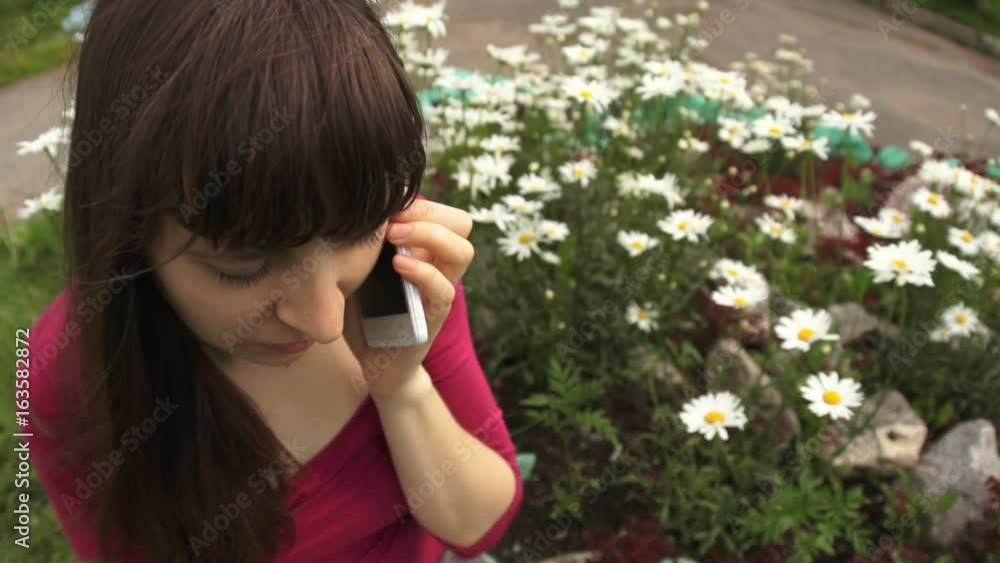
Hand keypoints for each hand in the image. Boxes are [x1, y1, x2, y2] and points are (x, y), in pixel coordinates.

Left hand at [342, 198, 474, 399]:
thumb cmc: (362, 309)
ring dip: (430, 236)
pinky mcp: (435, 317)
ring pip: (462, 251)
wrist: (372, 360)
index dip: (418, 200)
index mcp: (424, 249)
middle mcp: (439, 265)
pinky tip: (398, 266)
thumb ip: (364, 241)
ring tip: (395, 236)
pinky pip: (444, 289)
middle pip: (461, 223)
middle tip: (393, 219)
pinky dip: (423, 272)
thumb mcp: (359, 267)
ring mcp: (440, 290)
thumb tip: (344, 203)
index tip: (384, 204)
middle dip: (427, 212)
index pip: (442, 210)